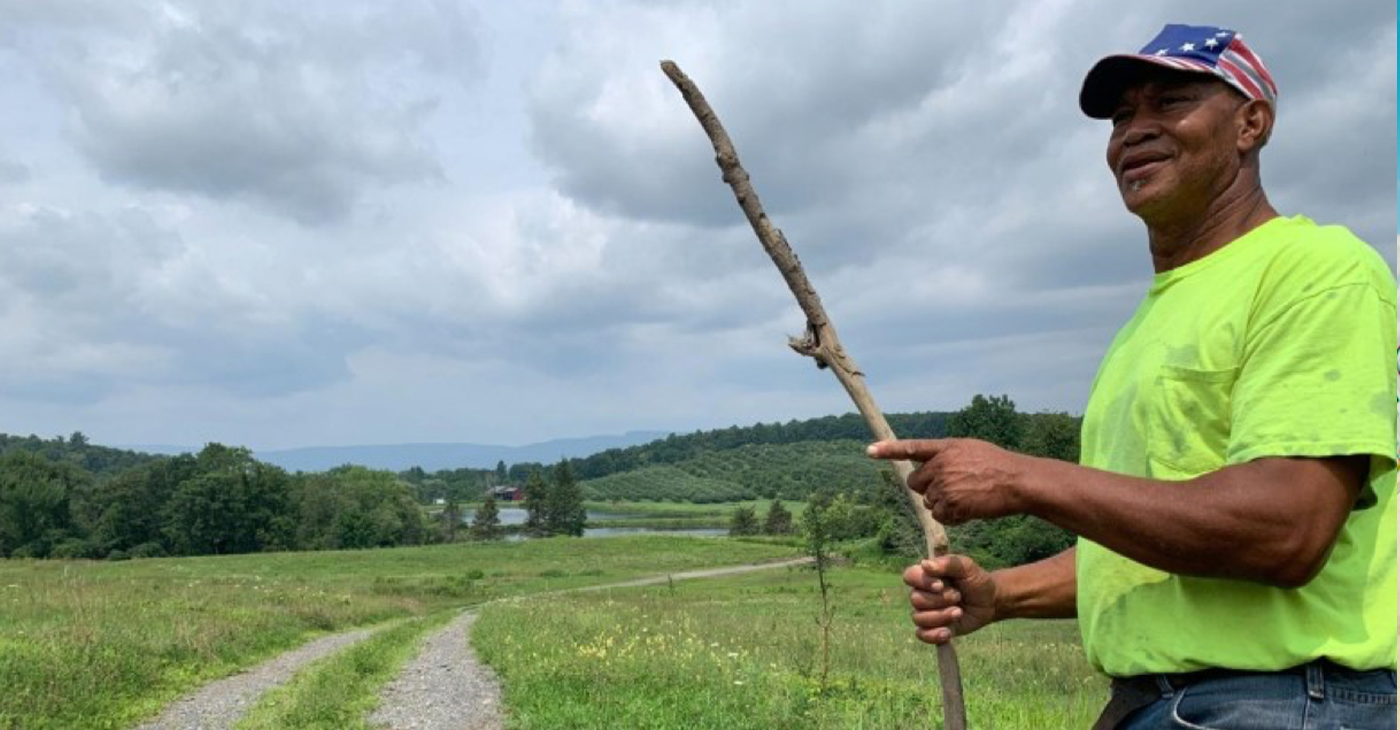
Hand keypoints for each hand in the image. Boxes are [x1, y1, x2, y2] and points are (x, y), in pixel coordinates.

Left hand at [868, 438, 1029, 524]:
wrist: (1017, 481)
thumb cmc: (998, 466)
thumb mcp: (971, 450)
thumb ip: (947, 456)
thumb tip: (929, 467)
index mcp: (946, 447)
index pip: (912, 447)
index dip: (889, 450)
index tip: (869, 451)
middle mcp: (941, 465)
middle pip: (915, 482)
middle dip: (927, 488)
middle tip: (950, 488)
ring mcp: (944, 485)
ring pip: (928, 502)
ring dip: (943, 504)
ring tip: (967, 496)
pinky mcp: (950, 504)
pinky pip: (939, 515)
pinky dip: (951, 516)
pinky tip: (969, 508)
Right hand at [902, 554, 997, 644]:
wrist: (990, 601)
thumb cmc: (976, 580)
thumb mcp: (966, 567)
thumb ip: (947, 563)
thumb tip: (924, 564)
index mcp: (927, 575)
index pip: (909, 576)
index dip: (921, 582)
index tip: (940, 585)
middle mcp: (923, 593)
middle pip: (915, 599)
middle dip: (939, 600)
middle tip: (958, 597)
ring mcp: (927, 612)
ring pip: (919, 618)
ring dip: (940, 617)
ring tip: (958, 612)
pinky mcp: (933, 628)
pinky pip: (922, 634)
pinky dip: (933, 635)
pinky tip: (948, 632)